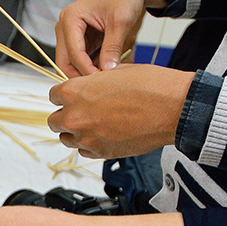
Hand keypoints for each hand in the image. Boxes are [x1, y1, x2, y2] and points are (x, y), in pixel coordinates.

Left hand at [47, 64, 193, 158]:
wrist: (173, 109)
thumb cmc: (150, 87)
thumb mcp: (116, 72)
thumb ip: (93, 82)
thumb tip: (89, 86)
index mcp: (74, 93)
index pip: (53, 96)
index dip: (64, 95)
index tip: (71, 96)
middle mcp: (75, 117)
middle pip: (54, 121)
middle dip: (64, 115)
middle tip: (79, 111)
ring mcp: (87, 138)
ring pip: (66, 139)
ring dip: (74, 132)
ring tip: (91, 124)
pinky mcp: (100, 153)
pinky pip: (83, 151)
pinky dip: (88, 144)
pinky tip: (101, 134)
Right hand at [54, 0, 149, 76]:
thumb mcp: (120, 20)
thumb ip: (112, 47)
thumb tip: (107, 70)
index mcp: (70, 19)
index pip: (72, 53)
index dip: (85, 70)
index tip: (99, 81)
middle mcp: (65, 27)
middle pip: (64, 61)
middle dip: (79, 75)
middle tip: (97, 87)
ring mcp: (71, 34)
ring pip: (71, 63)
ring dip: (85, 72)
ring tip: (103, 80)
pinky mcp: (80, 39)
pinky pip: (80, 59)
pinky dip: (91, 66)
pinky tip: (104, 71)